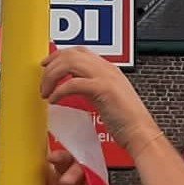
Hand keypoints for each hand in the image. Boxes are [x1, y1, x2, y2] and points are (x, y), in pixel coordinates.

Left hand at [40, 47, 160, 153]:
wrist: (140, 133)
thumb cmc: (126, 122)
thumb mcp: (107, 97)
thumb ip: (92, 87)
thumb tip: (73, 85)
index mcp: (108, 69)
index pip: (79, 51)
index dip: (59, 55)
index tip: (46, 64)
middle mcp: (107, 68)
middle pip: (71, 53)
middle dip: (52, 65)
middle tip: (43, 82)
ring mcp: (106, 77)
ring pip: (70, 63)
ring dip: (52, 76)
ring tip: (47, 92)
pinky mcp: (103, 89)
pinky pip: (72, 83)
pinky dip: (59, 91)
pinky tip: (55, 101)